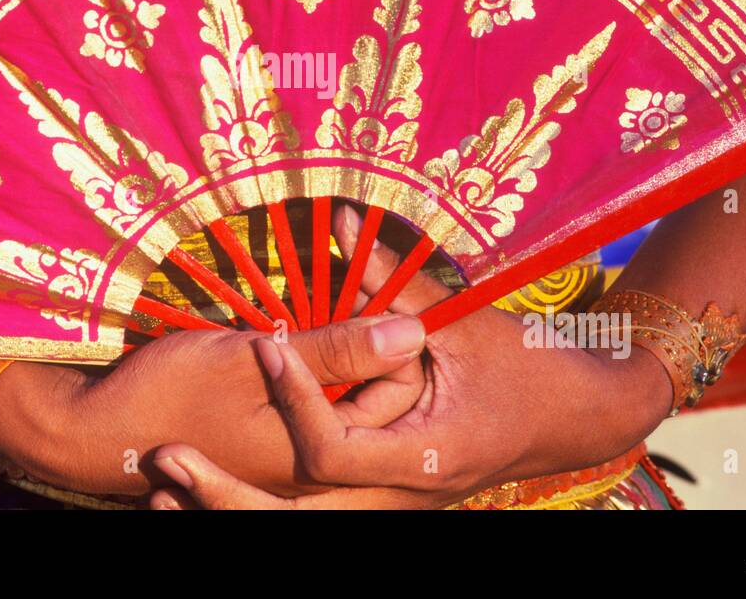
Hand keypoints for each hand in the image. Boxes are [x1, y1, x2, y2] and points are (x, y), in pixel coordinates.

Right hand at [0, 308, 428, 496]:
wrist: (96, 431)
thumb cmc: (169, 393)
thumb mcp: (253, 357)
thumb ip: (337, 348)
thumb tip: (412, 331)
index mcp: (319, 452)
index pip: (398, 388)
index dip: (393, 330)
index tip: (372, 281)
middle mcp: (315, 462)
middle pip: (378, 391)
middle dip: (370, 335)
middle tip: (353, 282)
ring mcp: (292, 454)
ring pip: (346, 391)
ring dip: (340, 345)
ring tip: (321, 301)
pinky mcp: (271, 441)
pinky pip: (314, 401)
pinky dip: (312, 362)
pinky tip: (289, 331)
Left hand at [147, 207, 674, 508]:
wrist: (581, 418)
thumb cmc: (533, 369)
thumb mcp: (469, 326)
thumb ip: (401, 280)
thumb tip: (341, 220)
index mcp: (427, 458)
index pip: (334, 450)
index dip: (297, 398)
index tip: (269, 345)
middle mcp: (404, 498)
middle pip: (298, 518)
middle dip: (226, 500)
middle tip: (166, 468)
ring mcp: (393, 504)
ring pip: (302, 524)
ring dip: (233, 512)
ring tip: (164, 497)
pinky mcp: (383, 496)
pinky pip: (315, 511)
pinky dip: (265, 503)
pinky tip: (211, 494)